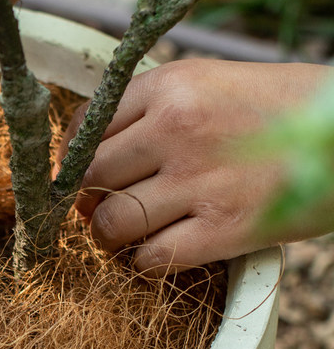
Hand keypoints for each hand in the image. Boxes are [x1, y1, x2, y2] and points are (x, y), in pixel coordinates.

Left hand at [56, 60, 329, 273]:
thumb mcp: (209, 83)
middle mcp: (177, 127)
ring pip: (113, 222)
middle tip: (97, 210)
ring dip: (108, 238)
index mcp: (170, 85)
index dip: (70, 160)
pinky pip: (154, 258)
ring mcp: (201, 179)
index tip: (78, 177)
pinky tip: (157, 255)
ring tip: (122, 238)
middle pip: (89, 176)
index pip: (84, 128)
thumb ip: (149, 111)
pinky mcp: (228, 227)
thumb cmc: (278, 107)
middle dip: (85, 201)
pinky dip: (145, 264)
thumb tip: (88, 159)